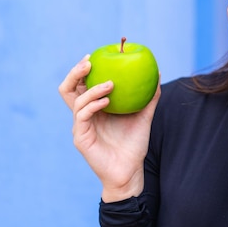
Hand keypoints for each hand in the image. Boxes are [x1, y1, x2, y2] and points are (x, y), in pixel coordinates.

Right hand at [58, 55, 160, 201]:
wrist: (130, 171)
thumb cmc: (135, 144)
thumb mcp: (144, 115)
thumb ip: (149, 96)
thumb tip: (158, 73)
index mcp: (95, 108)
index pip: (82, 84)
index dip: (83, 68)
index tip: (95, 55)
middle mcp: (84, 115)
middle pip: (69, 89)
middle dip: (76, 72)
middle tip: (90, 62)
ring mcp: (80, 126)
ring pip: (75, 100)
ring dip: (92, 88)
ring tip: (110, 83)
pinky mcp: (81, 138)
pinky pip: (82, 115)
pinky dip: (93, 104)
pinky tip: (107, 100)